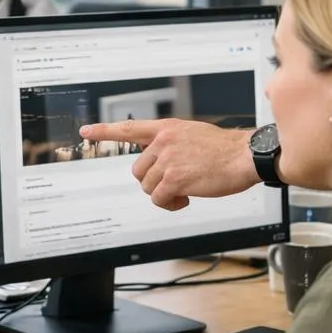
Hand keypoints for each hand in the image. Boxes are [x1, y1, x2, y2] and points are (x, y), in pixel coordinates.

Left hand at [79, 119, 257, 210]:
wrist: (244, 156)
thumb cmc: (223, 148)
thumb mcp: (191, 133)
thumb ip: (169, 141)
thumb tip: (153, 153)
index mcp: (166, 128)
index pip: (129, 128)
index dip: (105, 131)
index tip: (87, 131)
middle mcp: (163, 142)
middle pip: (139, 170)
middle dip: (154, 181)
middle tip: (175, 183)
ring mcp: (168, 160)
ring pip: (148, 187)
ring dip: (163, 194)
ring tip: (184, 191)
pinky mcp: (175, 179)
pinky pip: (159, 199)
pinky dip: (170, 204)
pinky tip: (186, 199)